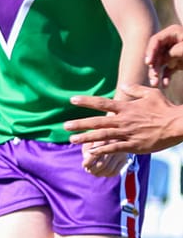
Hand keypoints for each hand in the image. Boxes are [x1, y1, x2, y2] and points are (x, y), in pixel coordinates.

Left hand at [66, 85, 182, 155]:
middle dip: (80, 124)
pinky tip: (90, 152)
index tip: (72, 100)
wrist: (178, 124)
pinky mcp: (134, 145)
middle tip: (65, 125)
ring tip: (72, 139)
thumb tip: (123, 85)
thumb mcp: (151, 93)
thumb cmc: (165, 108)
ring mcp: (128, 133)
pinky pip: (114, 148)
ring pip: (102, 136)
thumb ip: (135, 90)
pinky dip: (102, 150)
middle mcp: (124, 120)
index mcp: (127, 108)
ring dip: (86, 138)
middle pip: (97, 122)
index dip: (86, 101)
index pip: (102, 103)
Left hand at [81, 142, 127, 176]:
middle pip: (102, 164)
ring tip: (92, 171)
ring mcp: (121, 154)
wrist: (113, 138)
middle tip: (88, 170)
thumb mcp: (89, 142)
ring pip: (108, 169)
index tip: (84, 165)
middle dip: (92, 170)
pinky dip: (106, 174)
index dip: (88, 163)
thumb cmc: (96, 141)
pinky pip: (115, 172)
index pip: (95, 155)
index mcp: (104, 140)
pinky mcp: (124, 160)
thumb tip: (87, 160)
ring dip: (98, 173)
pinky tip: (101, 172)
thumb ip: (86, 150)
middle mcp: (114, 146)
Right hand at [145, 25, 182, 86]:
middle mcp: (171, 43)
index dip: (150, 51)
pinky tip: (165, 85)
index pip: (156, 40)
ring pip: (159, 64)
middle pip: (156, 53)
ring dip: (156, 74)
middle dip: (153, 66)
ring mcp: (173, 53)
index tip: (148, 63)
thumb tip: (163, 59)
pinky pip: (167, 71)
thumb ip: (174, 51)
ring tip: (156, 84)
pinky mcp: (177, 63)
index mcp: (173, 33)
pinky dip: (165, 78)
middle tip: (153, 76)